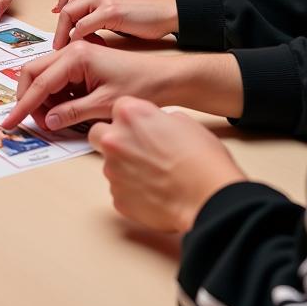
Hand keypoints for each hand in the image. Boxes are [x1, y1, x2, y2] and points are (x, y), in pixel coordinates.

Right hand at [2, 40, 171, 131]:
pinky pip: (58, 78)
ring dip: (42, 98)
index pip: (39, 82)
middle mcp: (72, 50)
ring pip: (44, 75)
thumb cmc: (141, 86)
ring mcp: (76, 54)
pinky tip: (65, 110)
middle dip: (28, 98)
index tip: (10, 122)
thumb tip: (47, 121)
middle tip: (33, 122)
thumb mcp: (104, 104)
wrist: (166, 78)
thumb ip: (71, 113)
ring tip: (54, 120)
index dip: (23, 106)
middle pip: (34, 72)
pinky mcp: (82, 63)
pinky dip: (55, 95)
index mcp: (76, 55)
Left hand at [52, 0, 177, 48]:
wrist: (166, 8)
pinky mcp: (109, 10)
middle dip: (59, 25)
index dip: (60, 6)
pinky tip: (79, 47)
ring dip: (64, 33)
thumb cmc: (143, 7)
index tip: (58, 22)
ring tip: (63, 47)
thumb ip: (96, 1)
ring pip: (70, 14)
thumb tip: (78, 19)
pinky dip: (77, 38)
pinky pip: (83, 26)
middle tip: (57, 41)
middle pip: (66, 2)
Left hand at [89, 98, 245, 231]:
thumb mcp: (185, 122)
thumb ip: (158, 119)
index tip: (140, 126)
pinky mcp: (117, 198)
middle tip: (135, 148)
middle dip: (112, 138)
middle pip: (97, 133)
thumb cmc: (202, 159)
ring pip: (109, 164)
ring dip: (124, 167)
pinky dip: (132, 190)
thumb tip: (155, 126)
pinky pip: (119, 190)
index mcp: (131, 115)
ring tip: (154, 176)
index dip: (130, 117)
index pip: (117, 108)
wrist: (209, 198)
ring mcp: (113, 171)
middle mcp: (115, 140)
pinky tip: (154, 192)